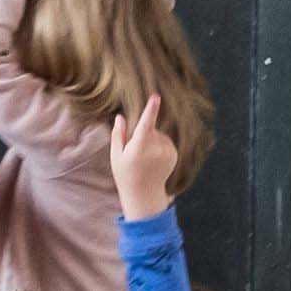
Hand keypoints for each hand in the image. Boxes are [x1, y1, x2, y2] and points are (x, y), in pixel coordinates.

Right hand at [106, 93, 180, 220]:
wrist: (144, 193)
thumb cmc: (125, 174)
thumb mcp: (116, 156)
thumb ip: (118, 135)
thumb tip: (120, 117)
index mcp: (139, 149)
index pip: (145, 125)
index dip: (150, 110)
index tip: (155, 97)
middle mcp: (155, 149)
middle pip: (150, 129)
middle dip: (142, 134)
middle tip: (134, 152)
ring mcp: (167, 152)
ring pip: (158, 134)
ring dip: (151, 139)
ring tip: (144, 158)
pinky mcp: (174, 154)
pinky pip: (165, 140)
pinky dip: (159, 145)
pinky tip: (153, 159)